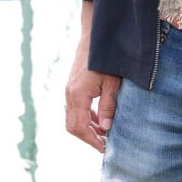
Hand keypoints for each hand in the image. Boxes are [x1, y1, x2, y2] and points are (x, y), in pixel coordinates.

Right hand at [64, 29, 121, 152]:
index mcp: (78, 95)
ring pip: (73, 117)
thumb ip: (108, 105)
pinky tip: (100, 116)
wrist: (95, 33)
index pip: (80, 127)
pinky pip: (75, 107)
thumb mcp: (112, 82)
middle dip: (88, 137)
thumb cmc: (106, 56)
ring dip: (87, 127)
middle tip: (104, 143)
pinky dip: (86, 116)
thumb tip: (107, 127)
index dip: (91, 140)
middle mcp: (69, 94)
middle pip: (73, 125)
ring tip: (104, 132)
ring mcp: (69, 89)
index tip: (104, 148)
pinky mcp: (73, 84)